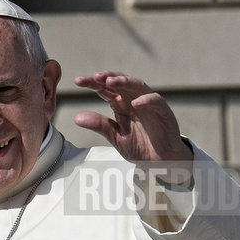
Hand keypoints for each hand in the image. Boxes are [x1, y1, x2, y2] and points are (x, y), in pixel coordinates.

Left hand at [74, 71, 192, 161]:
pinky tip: (135, 103)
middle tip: (93, 77)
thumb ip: (99, 125)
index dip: (92, 83)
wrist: (161, 162)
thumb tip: (76, 118)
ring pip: (137, 86)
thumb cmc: (141, 146)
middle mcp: (134, 100)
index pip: (105, 89)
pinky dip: (146, 100)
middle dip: (106, 78)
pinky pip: (156, 102)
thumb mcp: (116, 137)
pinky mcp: (163, 112)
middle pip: (119, 83)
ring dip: (124, 82)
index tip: (78, 81)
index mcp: (121, 105)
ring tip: (110, 81)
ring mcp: (149, 104)